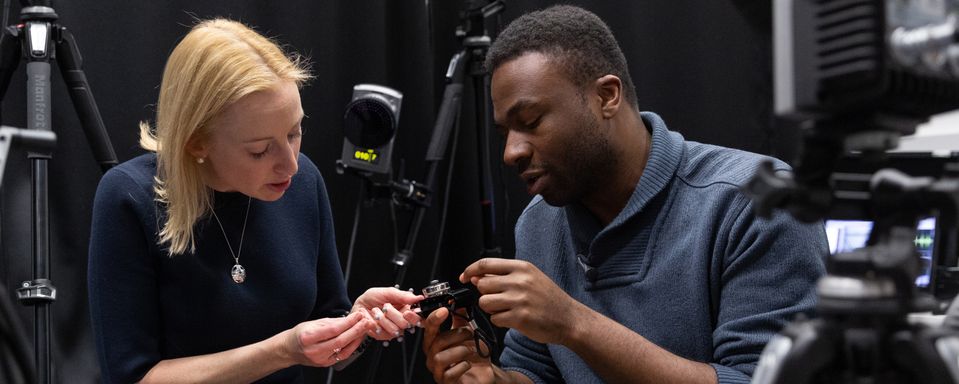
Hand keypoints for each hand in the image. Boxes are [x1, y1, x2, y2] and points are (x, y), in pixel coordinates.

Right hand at [286, 312, 374, 366]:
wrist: (290, 349)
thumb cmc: (300, 334)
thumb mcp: (313, 323)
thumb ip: (332, 322)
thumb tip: (350, 318)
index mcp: (308, 337)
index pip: (333, 329)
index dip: (348, 322)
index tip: (358, 315)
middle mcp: (314, 350)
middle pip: (340, 340)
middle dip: (356, 330)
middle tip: (366, 321)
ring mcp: (320, 359)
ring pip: (343, 349)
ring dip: (357, 338)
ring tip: (365, 328)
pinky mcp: (326, 364)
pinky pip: (342, 355)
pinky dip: (352, 346)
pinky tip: (357, 338)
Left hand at [353, 287, 423, 340]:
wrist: (359, 305)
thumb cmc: (373, 298)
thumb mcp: (388, 292)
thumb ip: (403, 296)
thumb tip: (418, 297)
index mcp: (406, 310)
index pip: (418, 319)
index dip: (414, 317)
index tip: (407, 311)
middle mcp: (401, 321)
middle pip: (405, 324)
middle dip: (393, 313)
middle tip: (385, 306)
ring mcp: (392, 330)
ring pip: (394, 330)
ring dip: (382, 318)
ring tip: (376, 311)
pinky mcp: (382, 336)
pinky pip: (383, 334)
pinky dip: (375, 324)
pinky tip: (372, 318)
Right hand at [423, 307, 495, 383]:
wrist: (484, 375)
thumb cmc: (473, 356)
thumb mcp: (468, 334)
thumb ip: (461, 318)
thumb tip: (458, 301)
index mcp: (435, 343)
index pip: (428, 328)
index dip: (434, 319)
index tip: (444, 310)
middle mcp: (433, 357)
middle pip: (436, 342)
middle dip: (456, 335)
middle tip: (469, 334)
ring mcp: (438, 371)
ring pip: (440, 358)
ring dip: (460, 350)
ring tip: (471, 350)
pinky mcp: (447, 382)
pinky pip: (450, 374)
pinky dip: (462, 366)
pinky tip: (469, 364)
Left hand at [461, 258, 580, 344]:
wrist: (569, 318)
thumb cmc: (548, 298)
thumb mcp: (530, 278)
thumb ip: (504, 276)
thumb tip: (476, 277)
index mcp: (522, 267)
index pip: (485, 264)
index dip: (470, 270)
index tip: (464, 277)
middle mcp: (520, 281)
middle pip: (482, 285)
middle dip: (485, 294)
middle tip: (498, 299)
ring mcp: (519, 299)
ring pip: (485, 302)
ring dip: (491, 308)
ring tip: (506, 309)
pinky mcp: (519, 317)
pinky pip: (495, 318)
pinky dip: (500, 321)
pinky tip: (513, 319)